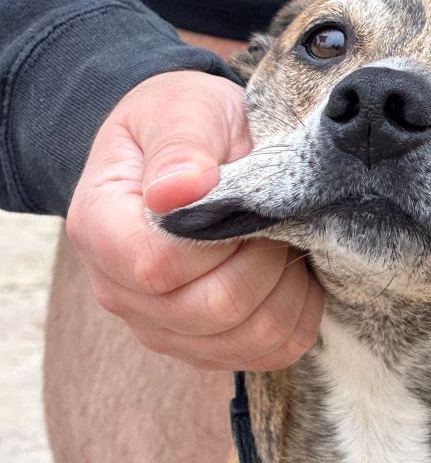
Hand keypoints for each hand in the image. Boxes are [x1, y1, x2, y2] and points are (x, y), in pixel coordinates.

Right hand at [66, 71, 323, 369]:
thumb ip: (181, 147)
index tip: (248, 200)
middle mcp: (119, 290)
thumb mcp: (184, 110)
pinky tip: (294, 273)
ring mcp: (160, 326)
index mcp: (100, 227)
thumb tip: (179, 190)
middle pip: (210, 309)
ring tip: (287, 240)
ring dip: (288, 290)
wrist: (194, 146)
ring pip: (247, 339)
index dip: (221, 239)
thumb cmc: (186, 122)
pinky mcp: (202, 345)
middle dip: (265, 261)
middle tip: (281, 217)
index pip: (158, 265)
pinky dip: (298, 314)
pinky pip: (267, 352)